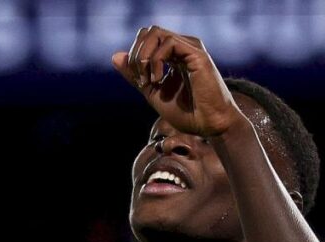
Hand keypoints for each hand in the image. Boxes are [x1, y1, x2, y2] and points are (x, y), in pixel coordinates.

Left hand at [111, 26, 244, 137]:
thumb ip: (135, 75)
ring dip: (143, 57)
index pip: (146, 40)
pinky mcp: (197, 53)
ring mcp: (191, 48)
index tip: (140, 83)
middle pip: (148, 32)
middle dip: (136, 55)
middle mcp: (183, 47)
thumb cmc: (188, 113)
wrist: (210, 126)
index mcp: (174, 54)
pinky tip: (158, 79)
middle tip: (141, 80)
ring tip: (149, 81)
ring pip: (155, 33)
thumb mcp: (153, 93)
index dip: (134, 57)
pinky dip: (156, 60)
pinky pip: (169, 42)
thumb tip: (115, 56)